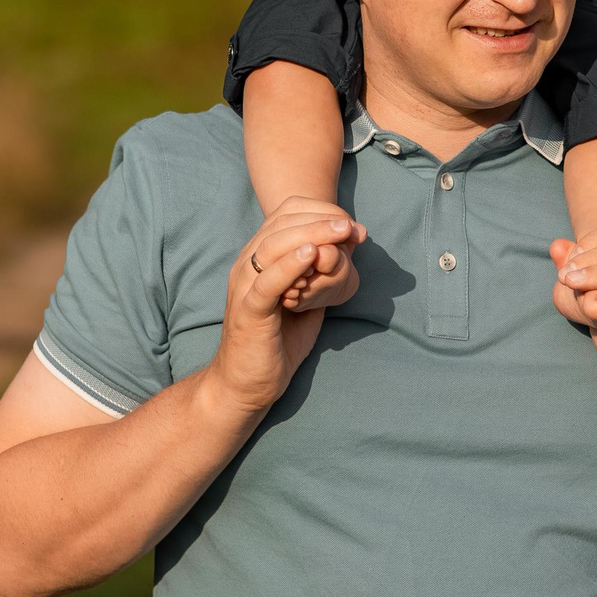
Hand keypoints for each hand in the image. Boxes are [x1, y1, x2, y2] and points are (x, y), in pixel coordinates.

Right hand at [209, 201, 363, 412]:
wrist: (247, 384)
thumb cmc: (277, 342)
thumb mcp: (305, 300)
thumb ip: (320, 274)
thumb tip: (348, 250)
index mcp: (258, 259)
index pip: (284, 216)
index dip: (320, 213)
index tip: (352, 224)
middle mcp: (247, 266)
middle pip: (280, 226)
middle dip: (320, 220)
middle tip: (351, 226)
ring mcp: (244, 287)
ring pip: (273, 247)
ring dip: (311, 234)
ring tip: (340, 232)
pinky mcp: (249, 311)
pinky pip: (267, 282)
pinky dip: (289, 265)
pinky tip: (311, 255)